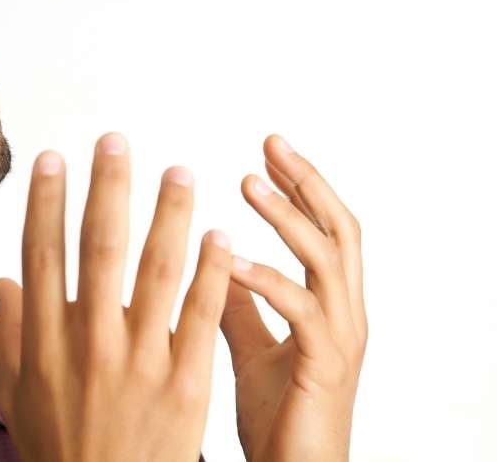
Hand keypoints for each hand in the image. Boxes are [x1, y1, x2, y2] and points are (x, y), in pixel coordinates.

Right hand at [0, 132, 231, 460]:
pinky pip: (200, 316)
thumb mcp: (20, 395)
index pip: (43, 255)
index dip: (47, 202)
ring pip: (156, 272)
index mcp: (48, 341)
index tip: (53, 158)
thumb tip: (4, 282)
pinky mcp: (185, 384)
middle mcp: (91, 343)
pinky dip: (211, 272)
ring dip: (168, 215)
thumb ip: (13, 334)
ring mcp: (141, 362)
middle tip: (115, 141)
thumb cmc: (62, 449)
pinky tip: (220, 233)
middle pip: (99, 249)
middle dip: (107, 189)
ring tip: (179, 170)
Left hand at [219, 135, 367, 461]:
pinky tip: (229, 261)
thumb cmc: (279, 418)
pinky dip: (266, 280)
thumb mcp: (252, 348)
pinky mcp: (325, 367)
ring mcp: (340, 339)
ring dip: (287, 218)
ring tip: (246, 182)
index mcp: (328, 305)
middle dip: (306, 182)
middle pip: (339, 230)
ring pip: (328, 260)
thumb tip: (214, 263)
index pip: (322, 230)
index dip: (299, 188)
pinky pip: (301, 312)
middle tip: (270, 143)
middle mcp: (344, 313)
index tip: (266, 152)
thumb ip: (239, 306)